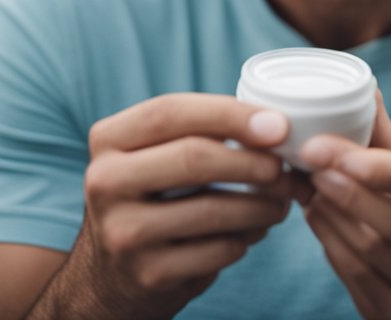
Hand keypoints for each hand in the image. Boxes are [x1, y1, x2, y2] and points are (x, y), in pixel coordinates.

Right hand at [43, 93, 297, 319]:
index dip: (230, 114)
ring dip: (261, 205)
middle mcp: (105, 182)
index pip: (171, 112)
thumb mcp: (152, 158)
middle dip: (253, 161)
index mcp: (108, 140)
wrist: (109, 279)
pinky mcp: (147, 275)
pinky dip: (246, 239)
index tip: (277, 125)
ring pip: (213, 209)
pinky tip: (251, 233)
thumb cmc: (150, 201)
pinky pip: (218, 250)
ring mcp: (122, 232)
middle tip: (285, 168)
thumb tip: (272, 126)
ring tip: (280, 202)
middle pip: (194, 157)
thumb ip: (197, 133)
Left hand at [299, 92, 390, 319]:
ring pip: (367, 251)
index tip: (333, 147)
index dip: (381, 168)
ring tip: (306, 183)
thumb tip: (366, 87)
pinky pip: (354, 276)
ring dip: (329, 213)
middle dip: (345, 189)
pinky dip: (329, 242)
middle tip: (309, 160)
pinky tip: (315, 215)